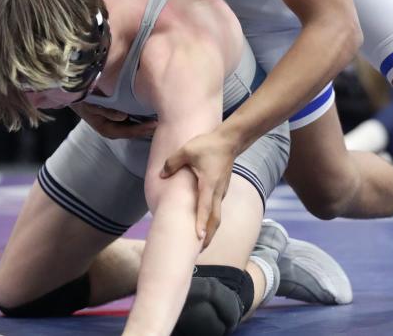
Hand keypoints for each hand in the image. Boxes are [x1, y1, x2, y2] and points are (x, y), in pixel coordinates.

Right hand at [71, 102, 157, 138]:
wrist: (74, 97)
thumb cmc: (83, 102)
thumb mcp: (92, 107)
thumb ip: (107, 112)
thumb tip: (123, 116)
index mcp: (108, 130)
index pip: (130, 132)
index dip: (143, 129)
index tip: (155, 124)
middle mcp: (114, 130)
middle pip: (135, 132)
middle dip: (149, 128)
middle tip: (165, 121)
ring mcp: (116, 125)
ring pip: (136, 127)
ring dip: (147, 124)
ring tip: (162, 118)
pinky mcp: (119, 118)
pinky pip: (133, 121)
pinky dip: (143, 118)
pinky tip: (152, 113)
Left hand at [160, 129, 237, 248]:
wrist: (230, 141)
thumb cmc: (208, 145)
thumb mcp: (187, 150)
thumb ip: (173, 163)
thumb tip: (162, 175)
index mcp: (209, 185)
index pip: (205, 208)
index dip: (201, 223)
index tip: (199, 239)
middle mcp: (217, 192)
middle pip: (215, 219)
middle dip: (209, 236)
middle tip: (200, 251)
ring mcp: (222, 191)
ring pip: (217, 215)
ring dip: (211, 229)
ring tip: (202, 243)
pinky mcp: (222, 189)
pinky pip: (217, 208)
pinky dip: (212, 219)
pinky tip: (206, 223)